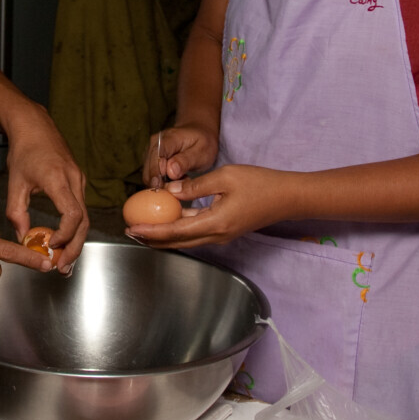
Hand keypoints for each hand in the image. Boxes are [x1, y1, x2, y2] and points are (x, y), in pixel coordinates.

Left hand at [3, 106, 88, 272]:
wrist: (35, 125)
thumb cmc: (24, 150)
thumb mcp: (14, 183)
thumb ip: (16, 212)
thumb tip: (21, 237)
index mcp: (58, 179)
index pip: (72, 214)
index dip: (65, 235)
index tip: (51, 247)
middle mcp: (74, 179)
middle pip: (83, 221)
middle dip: (74, 247)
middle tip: (62, 267)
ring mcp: (79, 180)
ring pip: (85, 217)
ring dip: (76, 240)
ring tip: (63, 260)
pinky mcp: (78, 181)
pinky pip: (81, 208)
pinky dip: (74, 227)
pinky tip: (64, 239)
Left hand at [126, 164, 283, 248]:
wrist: (287, 197)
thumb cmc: (260, 184)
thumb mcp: (225, 177)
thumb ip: (195, 186)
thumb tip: (170, 191)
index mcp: (215, 223)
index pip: (175, 232)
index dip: (151, 231)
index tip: (132, 228)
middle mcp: (216, 235)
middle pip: (177, 242)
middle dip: (152, 238)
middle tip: (131, 231)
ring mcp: (221, 235)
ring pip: (186, 239)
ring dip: (164, 234)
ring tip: (144, 227)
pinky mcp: (225, 230)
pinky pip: (197, 232)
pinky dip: (180, 227)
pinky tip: (169, 218)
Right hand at [143, 123, 218, 186]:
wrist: (198, 132)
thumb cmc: (202, 142)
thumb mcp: (201, 151)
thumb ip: (185, 161)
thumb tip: (170, 172)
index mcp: (167, 139)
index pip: (155, 158)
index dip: (157, 175)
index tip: (165, 188)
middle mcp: (154, 144)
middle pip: (149, 170)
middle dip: (162, 183)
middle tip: (182, 184)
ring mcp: (150, 151)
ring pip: (149, 175)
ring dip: (163, 183)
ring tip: (182, 179)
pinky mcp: (150, 159)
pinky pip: (152, 175)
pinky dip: (163, 181)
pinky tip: (177, 178)